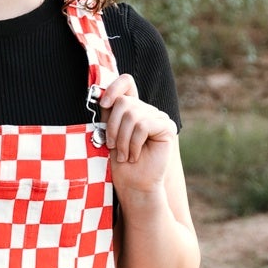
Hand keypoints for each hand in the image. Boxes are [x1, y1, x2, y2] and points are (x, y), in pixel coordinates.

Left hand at [100, 74, 177, 197]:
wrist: (133, 185)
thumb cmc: (119, 163)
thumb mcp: (108, 134)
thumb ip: (108, 113)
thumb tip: (101, 95)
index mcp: (132, 108)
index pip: (126, 82)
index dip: (114, 87)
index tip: (104, 104)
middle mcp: (146, 109)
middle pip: (123, 102)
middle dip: (112, 127)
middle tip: (112, 147)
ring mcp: (158, 117)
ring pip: (132, 114)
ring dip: (122, 139)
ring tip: (124, 155)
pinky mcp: (167, 127)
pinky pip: (143, 125)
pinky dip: (134, 143)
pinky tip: (134, 156)